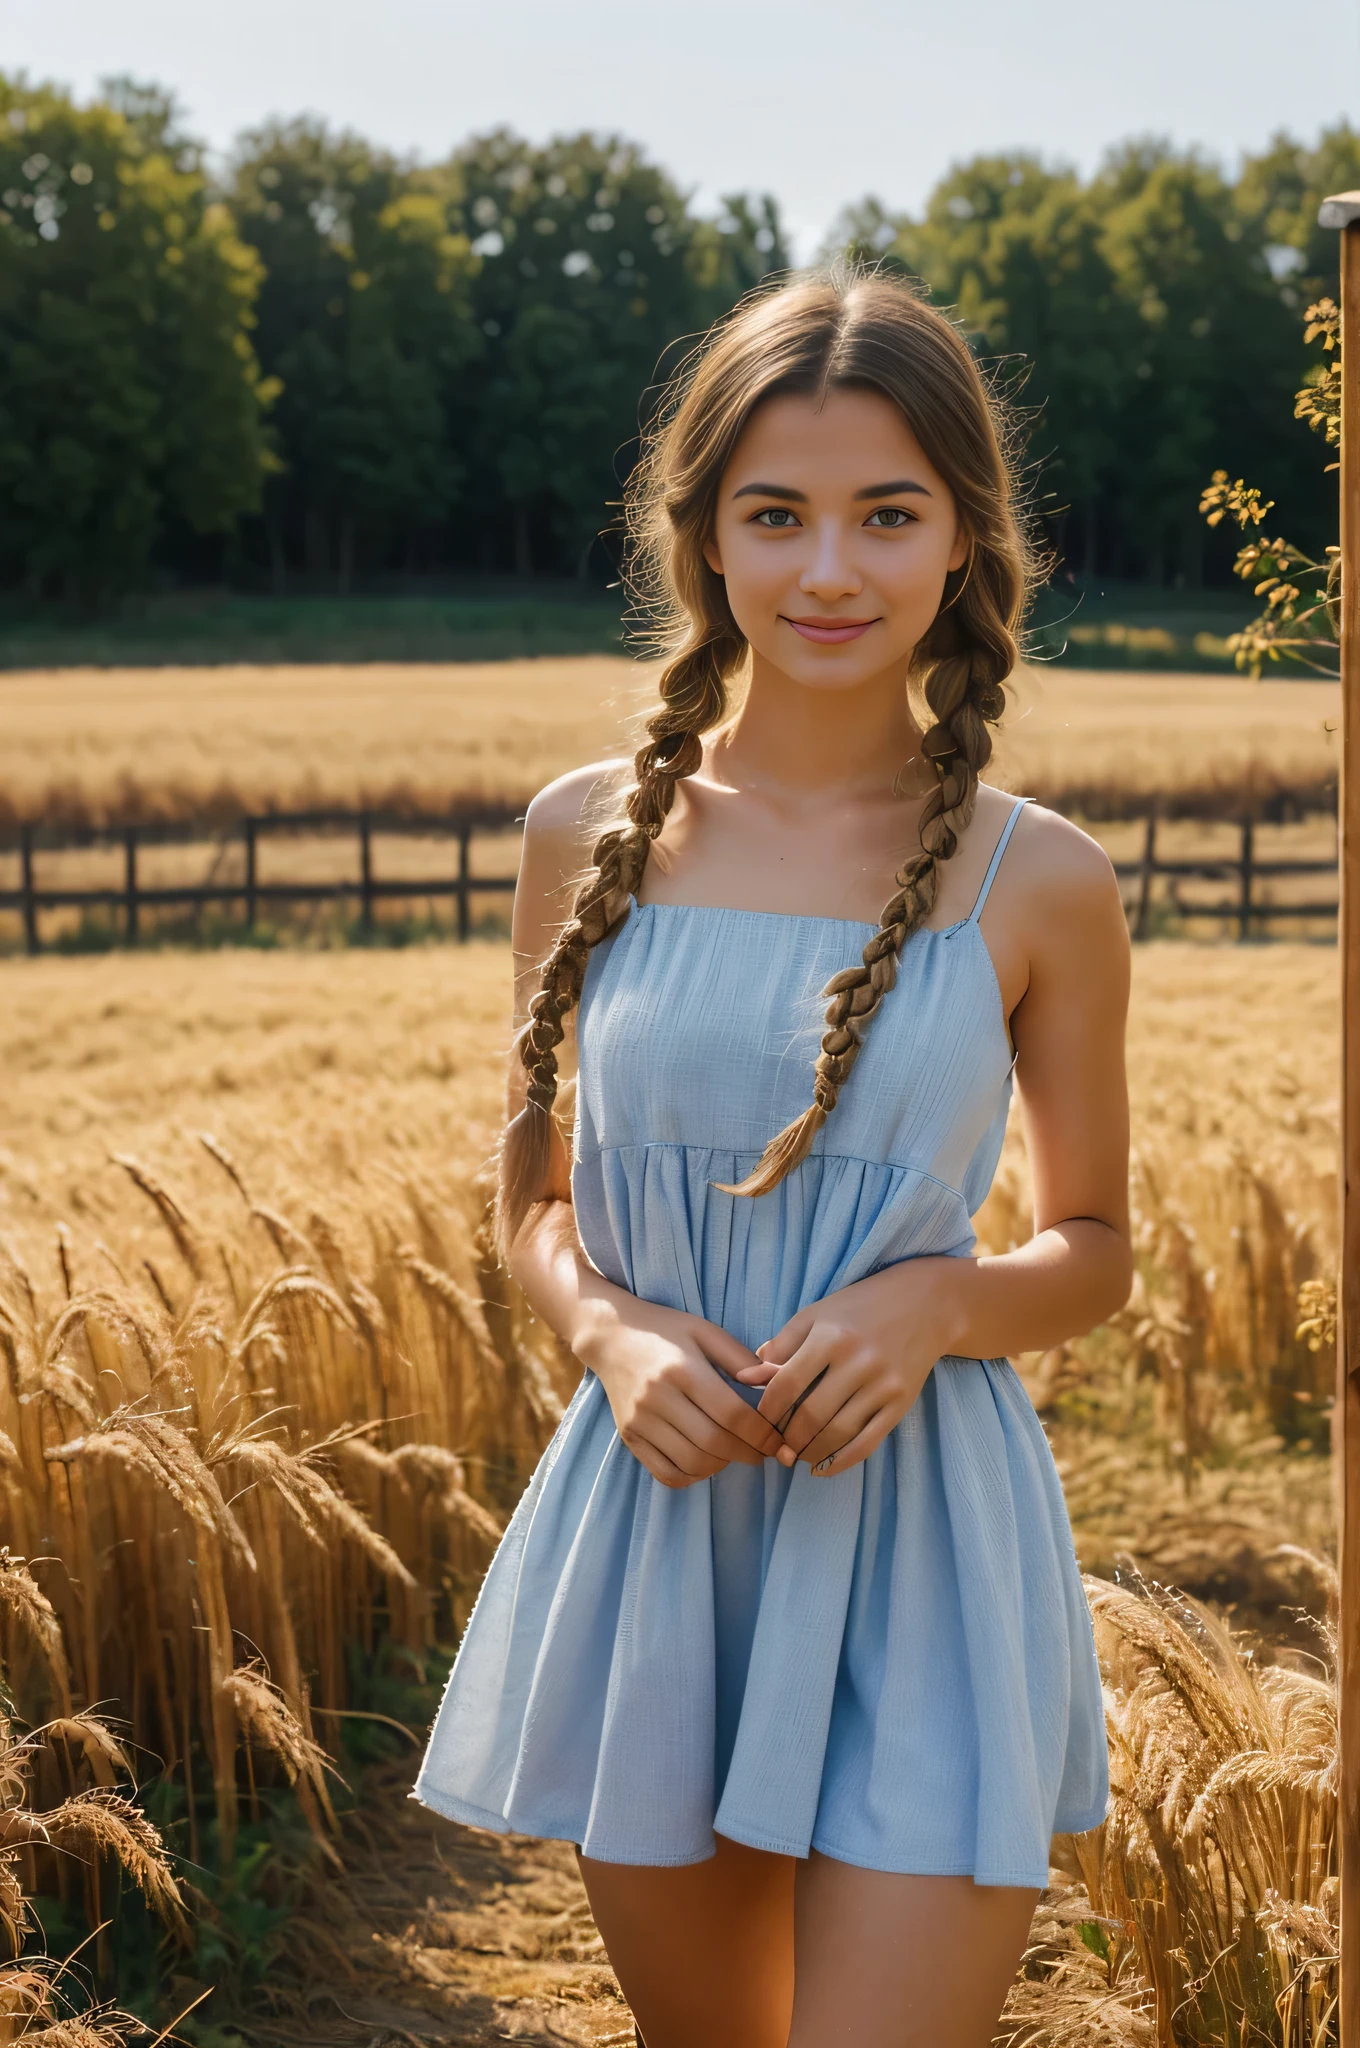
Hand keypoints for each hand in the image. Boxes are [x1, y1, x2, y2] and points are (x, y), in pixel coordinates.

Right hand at [574, 1292, 784, 1489]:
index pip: (732, 1414)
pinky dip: (692, 1476)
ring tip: (733, 1451)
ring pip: (692, 1463)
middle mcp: (658, 1397)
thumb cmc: (666, 1330)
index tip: (778, 1440)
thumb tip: (779, 1382)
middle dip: (748, 1453)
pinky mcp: (629, 1437)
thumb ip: (743, 1359)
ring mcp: (640, 1421)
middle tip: (763, 1451)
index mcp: (683, 1369)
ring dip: (722, 1465)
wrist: (611, 1335)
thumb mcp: (706, 1332)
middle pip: (714, 1443)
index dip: (762, 1434)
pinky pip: (665, 1473)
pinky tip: (705, 1461)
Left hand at [734, 1260, 963, 1477]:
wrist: (926, 1304)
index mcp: (831, 1336)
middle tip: (774, 1445)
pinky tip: (820, 1468)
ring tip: (795, 1455)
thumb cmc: (861, 1307)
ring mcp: (883, 1385)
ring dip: (809, 1452)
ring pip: (837, 1434)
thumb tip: (746, 1377)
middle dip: (786, 1438)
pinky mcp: (901, 1403)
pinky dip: (840, 1461)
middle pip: (810, 1415)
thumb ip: (782, 1345)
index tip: (758, 1420)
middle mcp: (858, 1361)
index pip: (786, 1385)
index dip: (766, 1410)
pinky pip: (867, 1442)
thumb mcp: (817, 1314)